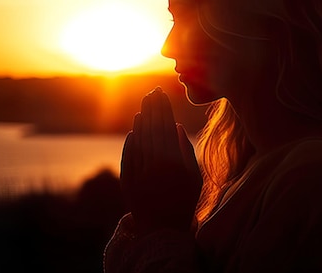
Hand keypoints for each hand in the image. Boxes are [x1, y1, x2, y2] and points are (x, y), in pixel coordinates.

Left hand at [120, 87, 202, 234]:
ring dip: (142, 120)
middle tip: (152, 92)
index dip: (164, 109)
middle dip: (152, 108)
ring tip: (145, 105)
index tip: (162, 94)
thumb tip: (177, 126)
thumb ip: (186, 151)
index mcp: (173, 163)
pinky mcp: (127, 180)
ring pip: (139, 139)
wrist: (163, 230)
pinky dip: (131, 139)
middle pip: (152, 129)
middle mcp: (154, 165)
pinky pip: (129, 154)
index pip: (166, 127)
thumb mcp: (194, 178)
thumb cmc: (184, 202)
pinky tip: (135, 128)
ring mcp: (139, 173)